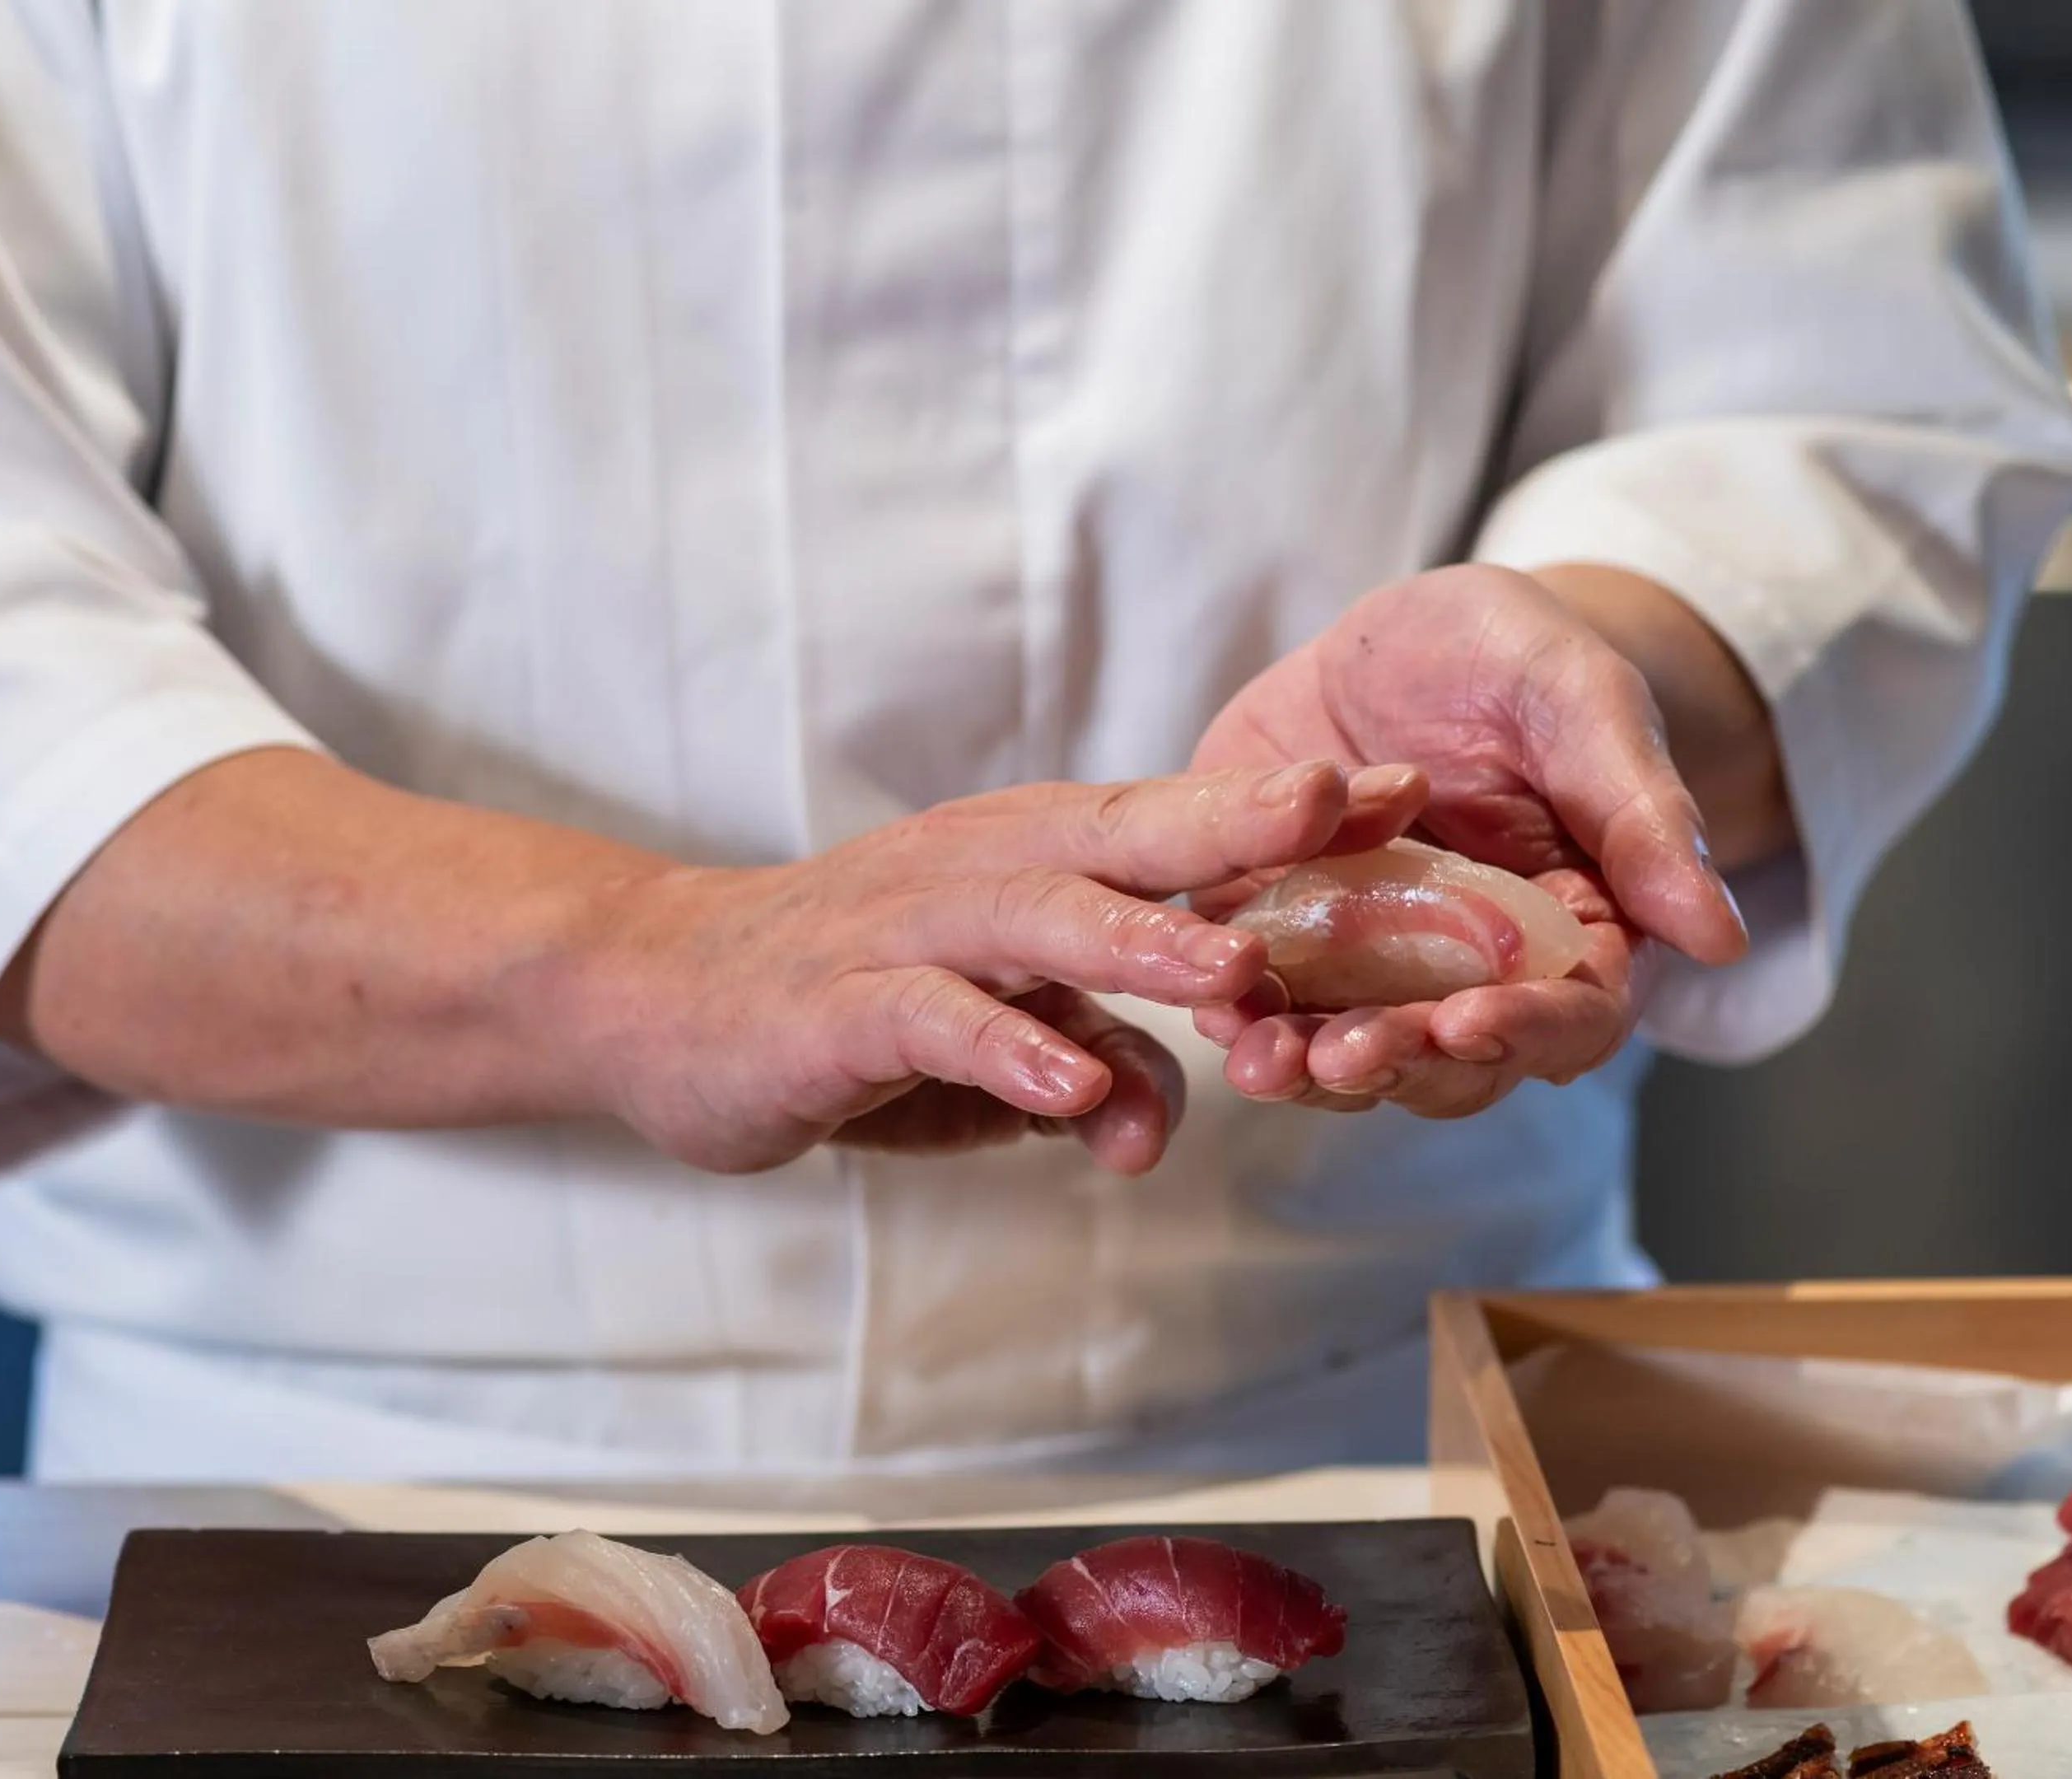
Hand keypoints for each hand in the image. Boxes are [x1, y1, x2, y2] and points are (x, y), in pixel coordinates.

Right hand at [583, 762, 1425, 1171]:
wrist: (664, 993)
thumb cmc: (852, 1004)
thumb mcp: (995, 1045)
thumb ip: (1090, 1068)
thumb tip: (1156, 1124)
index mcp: (1034, 862)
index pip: (1176, 830)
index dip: (1288, 816)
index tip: (1407, 796)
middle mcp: (983, 871)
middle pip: (1126, 837)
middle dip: (1241, 825)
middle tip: (1353, 807)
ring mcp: (908, 929)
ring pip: (1039, 918)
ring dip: (1139, 943)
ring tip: (1231, 977)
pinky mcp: (840, 1004)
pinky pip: (933, 1019)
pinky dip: (1005, 1044)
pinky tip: (1070, 1078)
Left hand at [1190, 563, 1761, 1116]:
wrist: (1399, 638)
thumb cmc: (1517, 661)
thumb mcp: (1579, 700)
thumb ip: (1639, 812)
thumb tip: (1718, 935)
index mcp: (1572, 932)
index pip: (1571, 1017)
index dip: (1526, 1031)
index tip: (1470, 1024)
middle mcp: (1468, 974)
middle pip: (1448, 1059)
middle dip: (1396, 1065)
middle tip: (1340, 1057)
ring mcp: (1368, 966)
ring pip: (1347, 1052)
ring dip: (1305, 1068)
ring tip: (1258, 1058)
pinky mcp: (1278, 936)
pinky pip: (1257, 997)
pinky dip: (1232, 1012)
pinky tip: (1206, 1009)